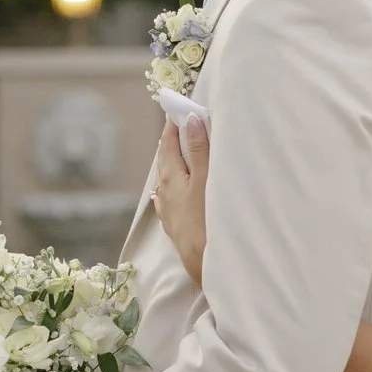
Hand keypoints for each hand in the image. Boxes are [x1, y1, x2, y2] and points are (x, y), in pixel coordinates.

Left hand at [153, 116, 208, 287]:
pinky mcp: (175, 224)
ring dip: (175, 163)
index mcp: (170, 177)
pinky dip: (175, 184)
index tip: (178, 108)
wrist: (205, 264)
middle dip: (173, 141)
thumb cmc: (207, 220)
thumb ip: (198, 149)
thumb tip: (190, 121)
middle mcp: (164, 192)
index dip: (173, 124)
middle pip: (166, 159)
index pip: (167, 142)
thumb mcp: (206, 179)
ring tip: (182, 153)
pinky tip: (172, 191)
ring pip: (168, 179)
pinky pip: (170, 196)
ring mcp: (168, 210)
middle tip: (182, 124)